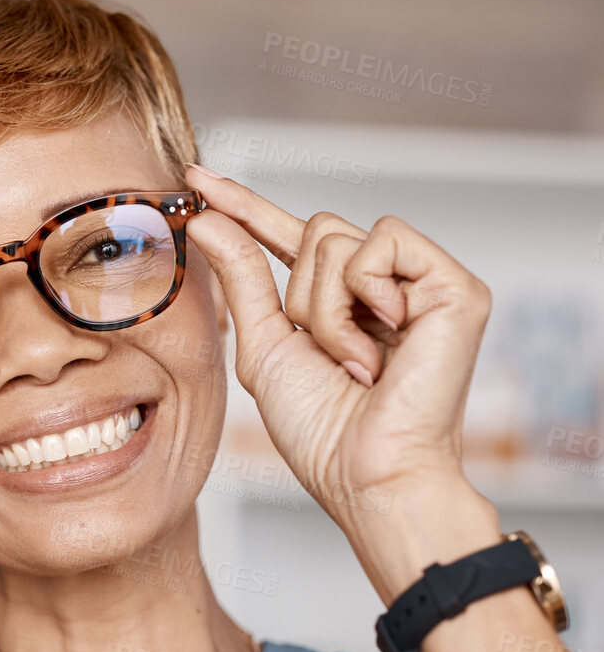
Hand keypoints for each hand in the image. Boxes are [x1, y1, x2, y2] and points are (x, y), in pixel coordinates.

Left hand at [185, 165, 493, 538]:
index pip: (287, 237)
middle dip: (299, 296)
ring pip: (336, 238)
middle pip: (314, 231)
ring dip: (325, 309)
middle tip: (329, 357)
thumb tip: (209, 217)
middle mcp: (387, 284)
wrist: (365, 472)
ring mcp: (423, 282)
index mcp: (343, 299)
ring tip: (356, 360)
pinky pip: (380, 243)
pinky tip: (386, 340)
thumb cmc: (321, 428)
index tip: (195, 180)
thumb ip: (241, 276)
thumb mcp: (264, 344)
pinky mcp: (455, 285)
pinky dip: (363, 295)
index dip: (244, 206)